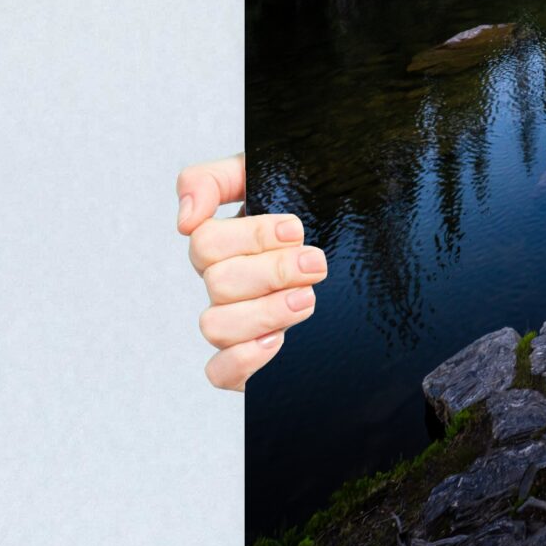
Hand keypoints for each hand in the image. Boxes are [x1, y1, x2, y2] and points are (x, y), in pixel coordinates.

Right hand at [177, 153, 325, 390]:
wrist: (360, 245)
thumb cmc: (311, 205)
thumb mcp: (269, 173)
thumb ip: (214, 180)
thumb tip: (185, 219)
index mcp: (226, 243)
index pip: (206, 243)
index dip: (251, 237)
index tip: (296, 229)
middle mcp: (226, 283)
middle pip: (218, 284)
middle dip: (273, 272)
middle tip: (316, 264)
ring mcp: (236, 321)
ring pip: (215, 326)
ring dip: (264, 312)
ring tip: (307, 299)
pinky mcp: (249, 359)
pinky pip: (219, 372)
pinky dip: (242, 359)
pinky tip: (277, 341)